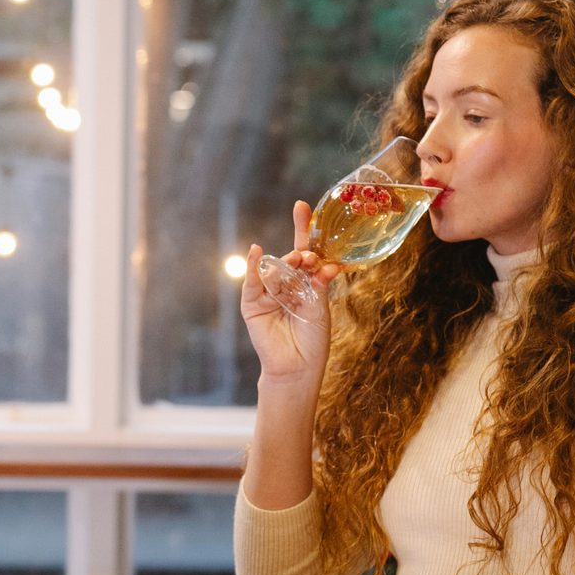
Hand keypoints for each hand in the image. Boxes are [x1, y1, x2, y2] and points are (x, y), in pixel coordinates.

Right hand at [240, 201, 341, 384]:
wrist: (297, 368)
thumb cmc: (313, 341)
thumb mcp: (320, 308)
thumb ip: (318, 283)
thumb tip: (321, 261)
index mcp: (305, 284)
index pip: (304, 252)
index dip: (303, 229)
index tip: (301, 206)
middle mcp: (286, 285)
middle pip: (289, 258)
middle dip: (300, 253)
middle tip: (309, 256)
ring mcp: (268, 294)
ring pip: (274, 269)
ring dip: (286, 262)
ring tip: (299, 262)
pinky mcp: (253, 305)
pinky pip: (253, 282)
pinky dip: (254, 267)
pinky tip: (258, 252)